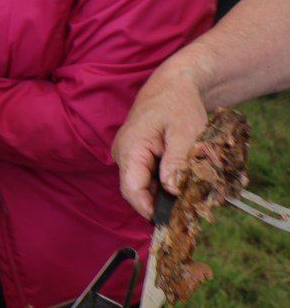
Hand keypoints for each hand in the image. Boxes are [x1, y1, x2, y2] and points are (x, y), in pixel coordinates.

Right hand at [113, 65, 208, 218]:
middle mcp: (122, 153)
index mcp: (130, 148)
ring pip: (141, 185)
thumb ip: (176, 163)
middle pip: (135, 190)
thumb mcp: (185, 133)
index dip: (148, 209)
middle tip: (185, 211)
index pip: (131, 189)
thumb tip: (171, 191)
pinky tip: (179, 182)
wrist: (172, 85)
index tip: (170, 221)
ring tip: (186, 195)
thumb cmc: (179, 105)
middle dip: (158, 203)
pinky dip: (161, 183)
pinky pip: (145, 176)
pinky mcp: (135, 154)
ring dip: (161, 194)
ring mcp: (127, 154)